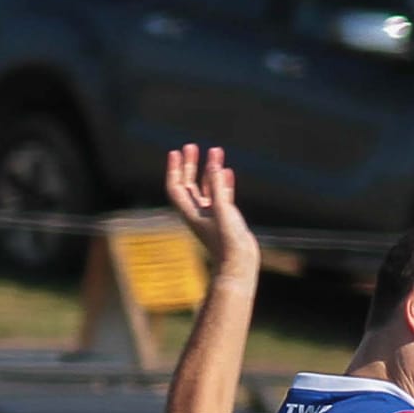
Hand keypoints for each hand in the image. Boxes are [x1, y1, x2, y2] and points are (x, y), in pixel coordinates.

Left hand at [165, 143, 258, 276]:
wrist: (239, 265)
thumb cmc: (228, 243)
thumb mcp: (223, 211)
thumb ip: (217, 188)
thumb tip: (213, 165)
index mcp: (192, 213)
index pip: (176, 187)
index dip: (174, 169)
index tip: (176, 152)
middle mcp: (200, 213)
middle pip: (189, 184)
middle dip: (189, 165)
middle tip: (191, 146)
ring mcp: (213, 216)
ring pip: (208, 187)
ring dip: (209, 170)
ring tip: (215, 152)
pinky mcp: (226, 219)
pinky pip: (222, 195)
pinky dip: (223, 182)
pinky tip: (228, 171)